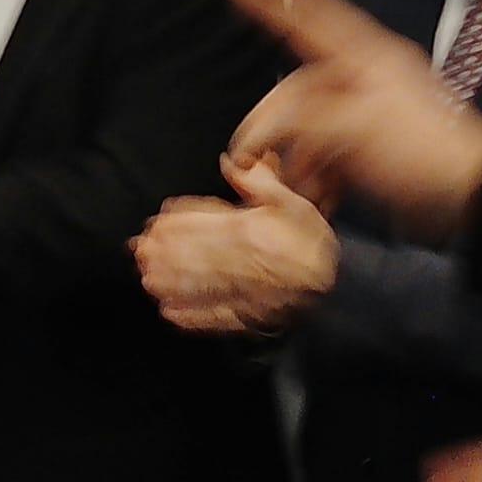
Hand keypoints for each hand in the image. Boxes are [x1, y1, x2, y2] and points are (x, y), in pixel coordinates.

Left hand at [132, 154, 337, 333]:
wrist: (341, 285)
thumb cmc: (314, 242)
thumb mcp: (294, 203)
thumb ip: (261, 183)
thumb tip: (230, 163)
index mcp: (252, 232)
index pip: (207, 226)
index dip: (178, 225)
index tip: (156, 224)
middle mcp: (245, 262)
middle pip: (197, 256)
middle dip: (166, 255)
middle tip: (140, 253)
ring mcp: (247, 292)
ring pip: (202, 286)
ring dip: (172, 284)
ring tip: (148, 281)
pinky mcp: (251, 317)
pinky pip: (217, 318)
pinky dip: (193, 318)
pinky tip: (170, 314)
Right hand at [228, 0, 481, 238]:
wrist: (467, 189)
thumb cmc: (422, 150)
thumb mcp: (352, 129)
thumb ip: (300, 121)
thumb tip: (264, 127)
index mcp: (362, 59)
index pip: (312, 18)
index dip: (278, 2)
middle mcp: (360, 79)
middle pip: (296, 90)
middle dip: (272, 127)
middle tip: (248, 157)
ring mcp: (363, 114)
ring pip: (307, 128)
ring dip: (296, 160)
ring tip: (300, 186)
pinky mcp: (367, 147)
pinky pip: (325, 154)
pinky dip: (316, 175)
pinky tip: (320, 195)